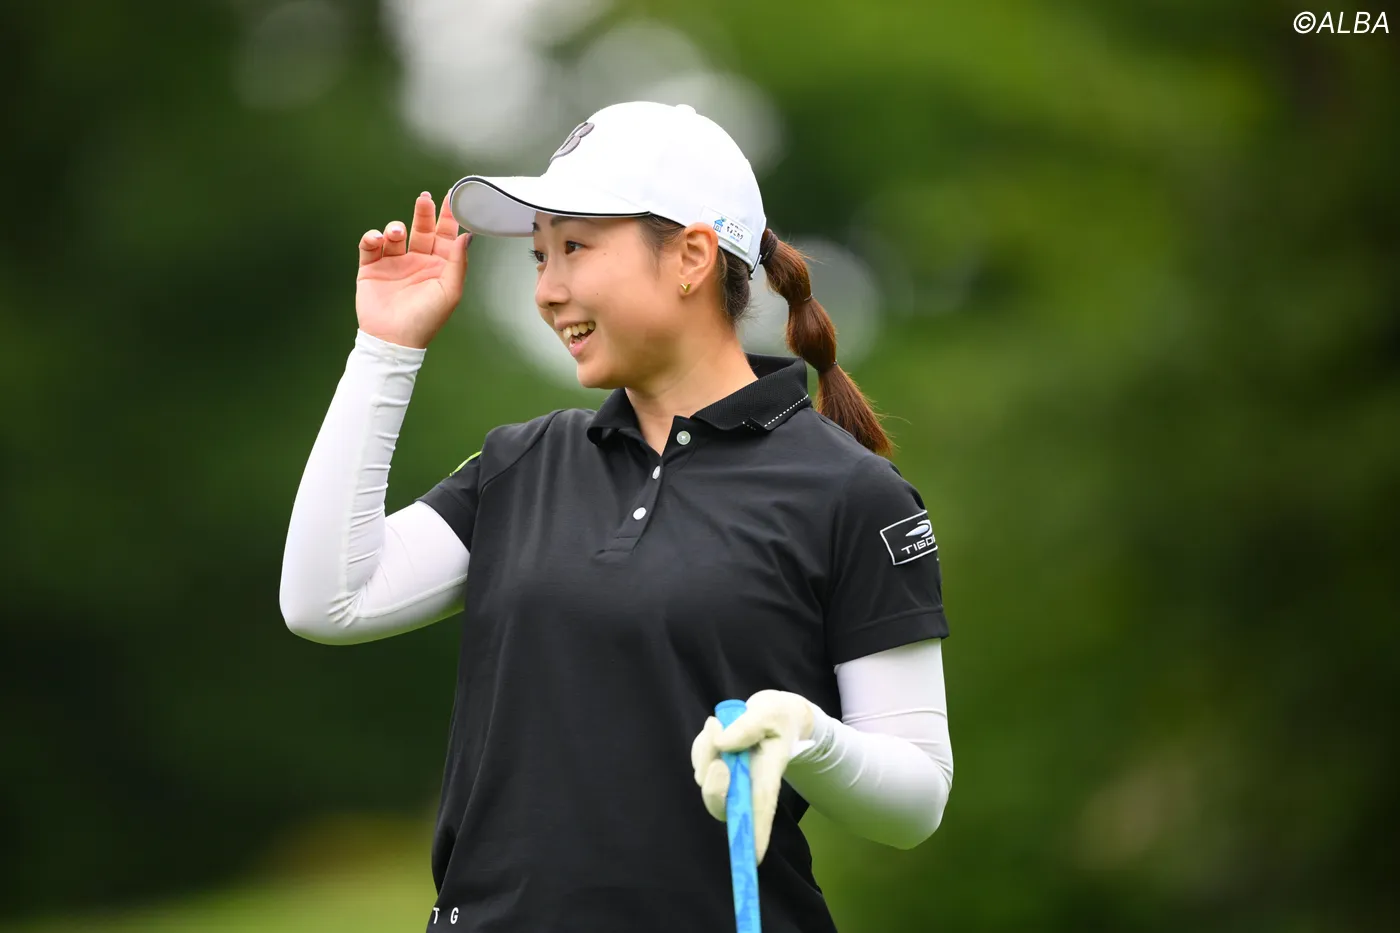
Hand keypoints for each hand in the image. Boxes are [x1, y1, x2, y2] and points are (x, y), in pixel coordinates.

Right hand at [356, 191, 472, 348]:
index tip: (452, 198)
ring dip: (395, 228)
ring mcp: (394, 263)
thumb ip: (458, 262)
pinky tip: (377, 240)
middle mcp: (417, 262)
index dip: (448, 217)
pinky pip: (370, 245)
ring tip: (397, 234)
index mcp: (438, 267)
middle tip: (424, 199)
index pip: (445, 236)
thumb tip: (467, 236)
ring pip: (394, 234)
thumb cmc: (425, 319)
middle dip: (423, 213)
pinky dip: (372, 237)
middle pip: (421, 229)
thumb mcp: (449, 291)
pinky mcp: (371, 268)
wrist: (393, 339)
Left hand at [689, 689, 815, 864]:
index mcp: (767, 776)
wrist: (773, 713)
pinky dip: (701, 744)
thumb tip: (722, 744)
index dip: (756, 833)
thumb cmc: (778, 717)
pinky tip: (715, 727)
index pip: (760, 809)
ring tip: (718, 722)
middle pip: (722, 805)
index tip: (753, 857)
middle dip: (713, 786)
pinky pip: (698, 760)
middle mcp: (746, 784)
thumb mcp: (770, 711)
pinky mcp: (714, 767)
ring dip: (705, 750)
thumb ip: (748, 725)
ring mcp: (728, 778)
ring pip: (705, 778)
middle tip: (717, 751)